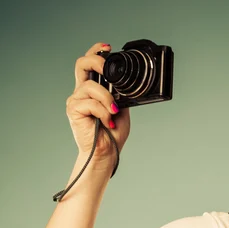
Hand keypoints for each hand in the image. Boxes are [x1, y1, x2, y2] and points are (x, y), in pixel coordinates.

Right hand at [65, 42, 130, 169]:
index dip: (96, 52)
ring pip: (91, 86)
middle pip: (81, 64)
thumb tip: (128, 84)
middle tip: (109, 72)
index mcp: (93, 90)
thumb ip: (120, 94)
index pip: (90, 64)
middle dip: (97, 62)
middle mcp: (81, 92)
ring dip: (107, 99)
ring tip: (114, 112)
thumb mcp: (122, 108)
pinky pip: (90, 103)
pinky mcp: (73, 110)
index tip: (108, 47)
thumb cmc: (113, 133)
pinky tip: (108, 122)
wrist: (107, 152)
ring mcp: (76, 100)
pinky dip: (104, 112)